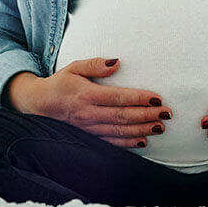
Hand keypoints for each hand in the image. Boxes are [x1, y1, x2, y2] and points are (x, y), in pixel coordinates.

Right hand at [18, 58, 171, 149]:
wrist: (40, 104)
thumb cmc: (61, 82)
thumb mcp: (74, 67)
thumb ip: (95, 65)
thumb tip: (117, 63)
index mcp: (87, 95)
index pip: (118, 97)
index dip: (139, 98)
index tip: (157, 98)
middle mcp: (89, 114)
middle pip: (123, 116)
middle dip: (146, 116)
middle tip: (167, 113)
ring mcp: (89, 128)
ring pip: (120, 131)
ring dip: (141, 129)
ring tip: (160, 126)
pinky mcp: (89, 136)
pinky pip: (111, 142)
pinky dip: (128, 143)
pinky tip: (143, 140)